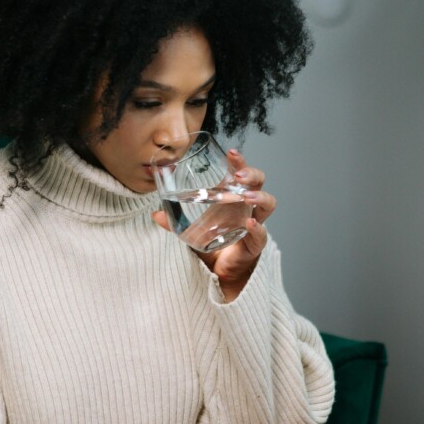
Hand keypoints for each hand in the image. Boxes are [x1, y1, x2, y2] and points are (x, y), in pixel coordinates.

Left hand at [152, 148, 275, 301]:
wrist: (220, 271)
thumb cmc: (212, 242)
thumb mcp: (190, 230)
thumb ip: (174, 222)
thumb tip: (155, 213)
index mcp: (232, 197)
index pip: (240, 173)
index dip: (239, 161)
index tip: (231, 152)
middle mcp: (247, 207)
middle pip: (258, 182)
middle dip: (252, 174)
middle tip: (239, 175)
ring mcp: (254, 223)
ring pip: (268, 204)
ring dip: (259, 197)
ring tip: (246, 196)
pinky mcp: (254, 244)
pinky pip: (261, 234)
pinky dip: (257, 228)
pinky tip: (249, 223)